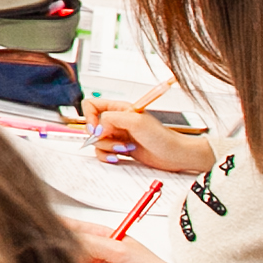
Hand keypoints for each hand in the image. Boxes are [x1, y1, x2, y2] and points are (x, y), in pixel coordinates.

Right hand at [90, 108, 212, 173]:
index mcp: (119, 109)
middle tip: (117, 141)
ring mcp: (118, 135)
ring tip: (125, 149)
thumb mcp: (135, 121)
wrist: (174, 155)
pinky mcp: (120, 149)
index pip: (91, 105)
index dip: (89, 117)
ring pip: (97, 142)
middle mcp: (117, 121)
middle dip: (102, 138)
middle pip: (92, 127)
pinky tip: (120, 157)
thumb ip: (111, 119)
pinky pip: (103, 152)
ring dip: (108, 148)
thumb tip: (97, 129)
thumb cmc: (162, 137)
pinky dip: (108, 156)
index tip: (96, 129)